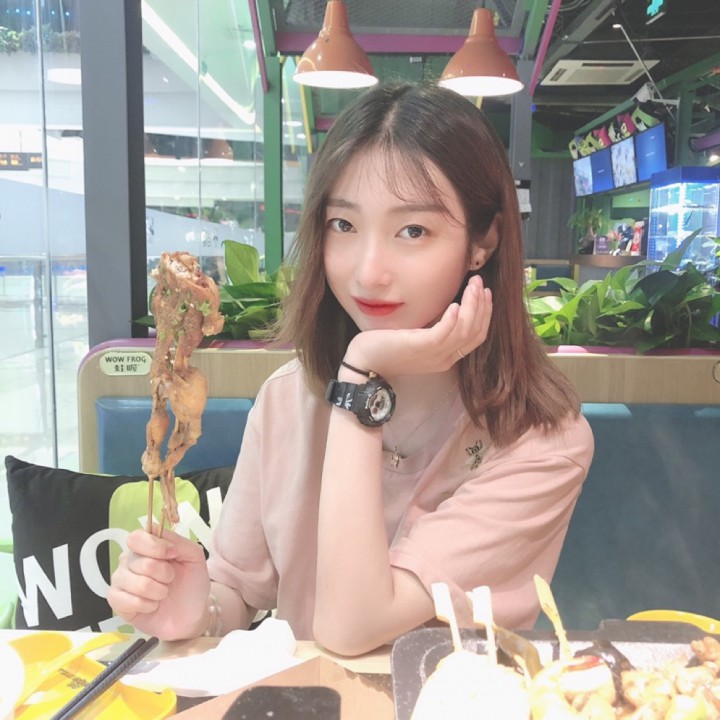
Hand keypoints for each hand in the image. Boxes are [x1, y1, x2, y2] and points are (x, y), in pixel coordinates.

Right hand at [108, 527, 209, 639]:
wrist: (192, 614)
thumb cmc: (191, 583)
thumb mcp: (194, 556)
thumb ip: (178, 542)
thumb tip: (158, 534)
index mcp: (147, 546)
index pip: (136, 537)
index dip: (155, 546)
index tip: (173, 554)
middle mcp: (129, 560)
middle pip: (138, 561)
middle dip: (163, 573)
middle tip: (171, 579)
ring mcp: (121, 580)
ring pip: (136, 583)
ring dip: (158, 591)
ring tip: (163, 593)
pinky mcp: (116, 602)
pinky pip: (127, 601)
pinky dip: (147, 605)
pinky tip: (153, 605)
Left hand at [345, 275, 491, 378]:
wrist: (364, 363)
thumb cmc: (386, 347)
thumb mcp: (416, 337)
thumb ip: (433, 327)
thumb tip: (447, 306)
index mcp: (445, 356)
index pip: (476, 335)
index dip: (484, 313)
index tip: (485, 292)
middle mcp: (444, 358)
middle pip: (475, 331)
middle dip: (482, 304)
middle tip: (480, 281)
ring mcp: (433, 354)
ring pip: (465, 330)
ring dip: (472, 305)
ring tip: (473, 285)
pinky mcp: (420, 347)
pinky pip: (444, 334)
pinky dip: (453, 319)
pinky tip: (455, 304)